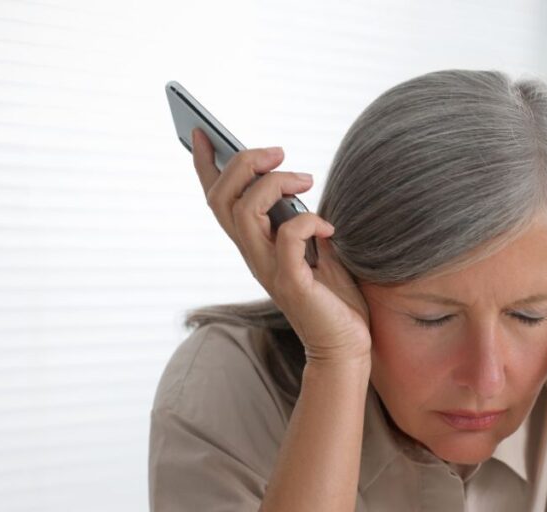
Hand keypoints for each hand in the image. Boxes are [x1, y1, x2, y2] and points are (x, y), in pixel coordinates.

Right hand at [190, 128, 371, 363]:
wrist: (345, 345)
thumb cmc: (333, 298)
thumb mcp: (315, 249)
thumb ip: (300, 221)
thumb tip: (298, 184)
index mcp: (255, 245)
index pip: (218, 200)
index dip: (204, 165)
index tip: (200, 132)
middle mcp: (253, 255)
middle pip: (222, 198)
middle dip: (243, 163)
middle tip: (279, 153)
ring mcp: (269, 270)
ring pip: (245, 212)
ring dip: (274, 184)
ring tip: (306, 180)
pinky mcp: (292, 284)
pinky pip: (286, 240)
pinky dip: (306, 222)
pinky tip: (328, 228)